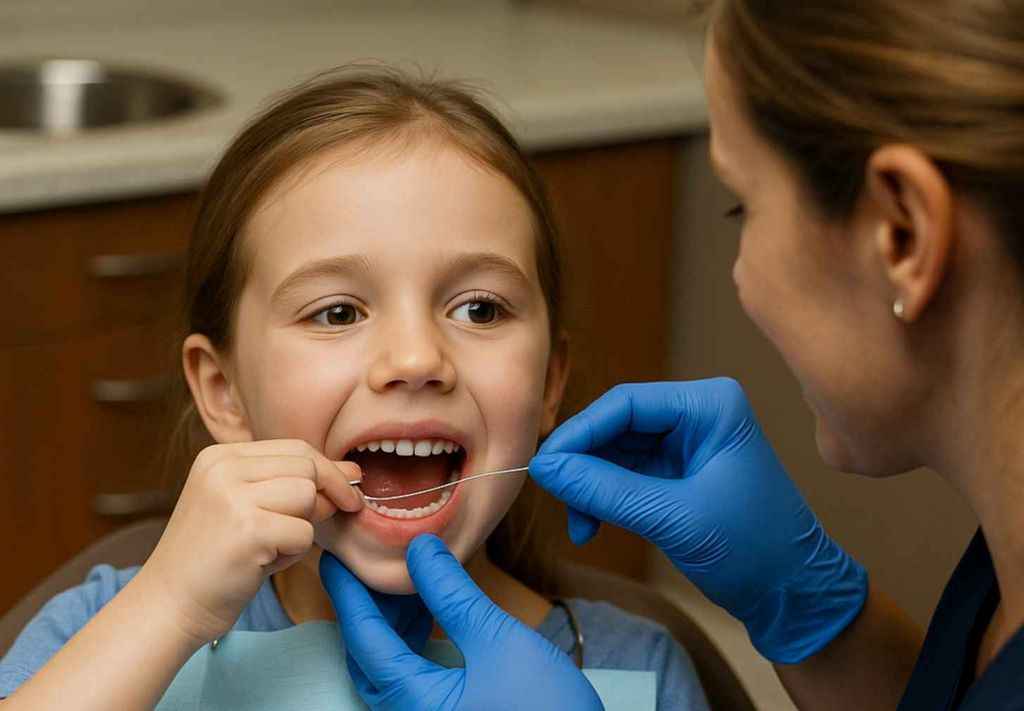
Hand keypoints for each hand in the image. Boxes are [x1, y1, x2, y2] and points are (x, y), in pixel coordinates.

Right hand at [140, 439, 362, 643]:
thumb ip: (289, 484)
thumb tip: (352, 471)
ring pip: (307, 496)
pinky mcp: (248, 530)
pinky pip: (303, 533)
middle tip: (313, 524)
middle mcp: (223, 469)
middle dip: (325, 495)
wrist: (169, 605)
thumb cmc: (215, 559)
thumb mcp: (245, 506)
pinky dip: (293, 553)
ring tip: (270, 546)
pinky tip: (262, 563)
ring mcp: (233, 497)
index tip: (347, 491)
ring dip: (302, 527)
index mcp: (220, 456)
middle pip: (306, 466)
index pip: (295, 448)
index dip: (327, 470)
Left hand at [320, 536, 601, 710]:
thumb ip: (454, 596)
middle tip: (376, 566)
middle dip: (371, 609)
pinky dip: (413, 646)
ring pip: (390, 672)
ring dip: (394, 627)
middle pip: (370, 658)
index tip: (333, 560)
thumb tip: (420, 549)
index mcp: (413, 703)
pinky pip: (411, 682)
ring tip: (411, 586)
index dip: (348, 594)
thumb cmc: (546, 708)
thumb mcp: (500, 641)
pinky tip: (430, 618)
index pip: (364, 639)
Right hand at [529, 379, 866, 662]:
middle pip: (615, 426)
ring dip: (589, 487)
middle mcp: (695, 414)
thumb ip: (606, 490)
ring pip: (613, 452)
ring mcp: (685, 444)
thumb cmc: (756, 550)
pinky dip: (602, 500)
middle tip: (553, 495)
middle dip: (583, 463)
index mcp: (710, 406)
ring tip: (578, 524)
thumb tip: (544, 468)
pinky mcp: (675, 474)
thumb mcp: (674, 518)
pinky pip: (623, 476)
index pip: (626, 404)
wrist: (794, 596)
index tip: (544, 466)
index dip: (581, 433)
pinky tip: (590, 526)